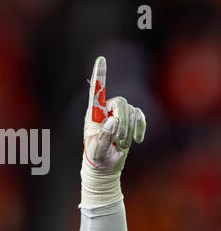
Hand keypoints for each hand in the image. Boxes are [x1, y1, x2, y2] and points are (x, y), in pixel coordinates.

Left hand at [80, 57, 145, 207]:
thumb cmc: (96, 160)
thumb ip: (103, 137)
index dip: (100, 75)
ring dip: (129, 130)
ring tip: (120, 145)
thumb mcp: (97, 152)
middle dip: (123, 122)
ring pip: (131, 111)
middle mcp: (105, 111)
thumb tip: (112, 122)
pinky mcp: (129, 121)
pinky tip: (137, 140)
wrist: (104, 169)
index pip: (96, 92)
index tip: (101, 58)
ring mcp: (117, 115)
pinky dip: (140, 128)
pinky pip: (140, 116)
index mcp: (92, 115)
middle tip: (119, 141)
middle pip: (121, 102)